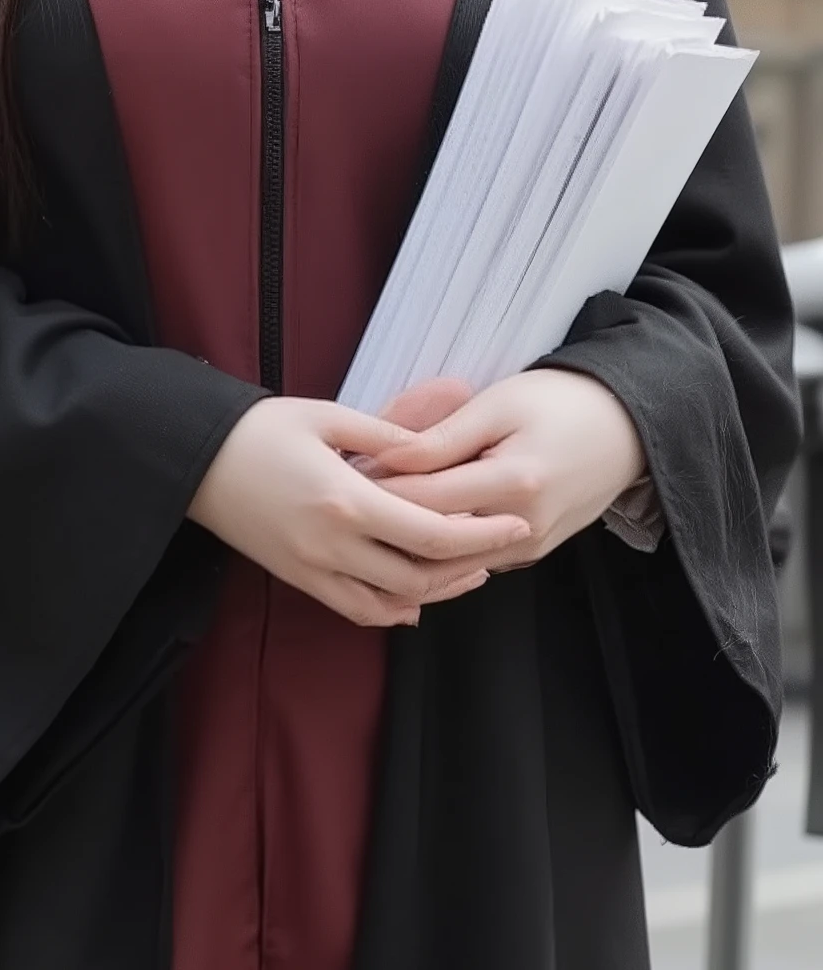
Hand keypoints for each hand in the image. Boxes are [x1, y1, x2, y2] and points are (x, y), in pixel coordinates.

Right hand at [186, 397, 531, 627]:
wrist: (195, 462)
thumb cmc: (259, 429)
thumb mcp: (326, 415)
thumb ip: (385, 434)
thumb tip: (433, 449)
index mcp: (346, 501)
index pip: (429, 534)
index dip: (480, 535)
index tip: (515, 524)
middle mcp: (333, 546)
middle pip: (420, 575)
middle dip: (470, 565)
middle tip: (505, 547)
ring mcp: (314, 569)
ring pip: (392, 602)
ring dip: (437, 592)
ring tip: (472, 570)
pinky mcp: (298, 579)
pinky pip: (355, 608)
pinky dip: (392, 610)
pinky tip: (416, 600)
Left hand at [362, 368, 646, 566]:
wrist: (627, 429)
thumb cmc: (560, 403)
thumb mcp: (499, 404)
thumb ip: (442, 437)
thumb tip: (387, 460)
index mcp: (514, 483)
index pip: (423, 501)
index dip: (376, 491)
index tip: (342, 475)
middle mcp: (522, 527)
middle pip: (431, 546)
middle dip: (383, 528)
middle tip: (343, 503)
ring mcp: (528, 549)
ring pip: (449, 566)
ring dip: (406, 546)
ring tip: (368, 517)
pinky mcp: (530, 555)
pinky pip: (472, 563)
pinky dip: (437, 550)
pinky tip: (408, 526)